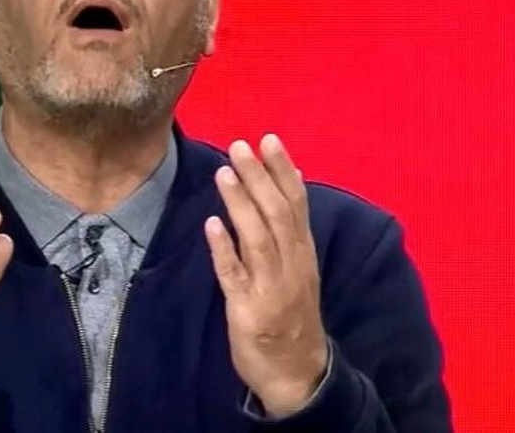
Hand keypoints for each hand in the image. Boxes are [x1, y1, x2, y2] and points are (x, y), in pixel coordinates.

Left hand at [204, 135, 328, 416]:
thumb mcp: (299, 266)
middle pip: (277, 215)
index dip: (282, 171)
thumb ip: (292, 225)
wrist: (297, 374)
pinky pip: (235, 277)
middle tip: (240, 145)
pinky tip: (211, 225)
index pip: (296, 204)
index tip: (268, 139)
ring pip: (258, 240)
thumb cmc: (292, 314)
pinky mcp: (248, 311)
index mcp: (303, 253)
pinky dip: (224, 250)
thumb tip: (290, 175)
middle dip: (259, 178)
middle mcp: (291, 266)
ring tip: (225, 172)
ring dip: (242, 205)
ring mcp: (270, 288)